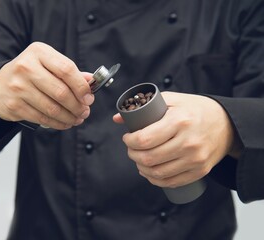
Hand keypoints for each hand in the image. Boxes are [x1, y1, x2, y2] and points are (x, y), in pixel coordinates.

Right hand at [0, 42, 94, 129]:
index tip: (89, 98)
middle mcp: (26, 67)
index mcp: (39, 52)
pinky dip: (58, 123)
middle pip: (60, 91)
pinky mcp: (14, 105)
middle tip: (85, 111)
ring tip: (77, 118)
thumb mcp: (48, 64)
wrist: (0, 83)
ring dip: (69, 117)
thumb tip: (91, 81)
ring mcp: (18, 87)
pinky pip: (42, 118)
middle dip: (77, 105)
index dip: (81, 86)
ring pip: (52, 108)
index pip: (66, 69)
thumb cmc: (30, 73)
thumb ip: (69, 72)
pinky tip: (65, 123)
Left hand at [113, 92, 234, 187]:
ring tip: (138, 159)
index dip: (130, 141)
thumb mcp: (172, 100)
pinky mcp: (199, 171)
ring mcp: (195, 159)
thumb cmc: (196, 110)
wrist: (227, 125)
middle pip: (148, 158)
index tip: (128, 137)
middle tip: (131, 148)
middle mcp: (188, 142)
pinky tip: (149, 172)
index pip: (145, 139)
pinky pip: (171, 182)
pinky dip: (155, 180)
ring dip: (141, 168)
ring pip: (157, 173)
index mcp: (179, 121)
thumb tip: (118, 118)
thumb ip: (145, 106)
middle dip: (132, 154)